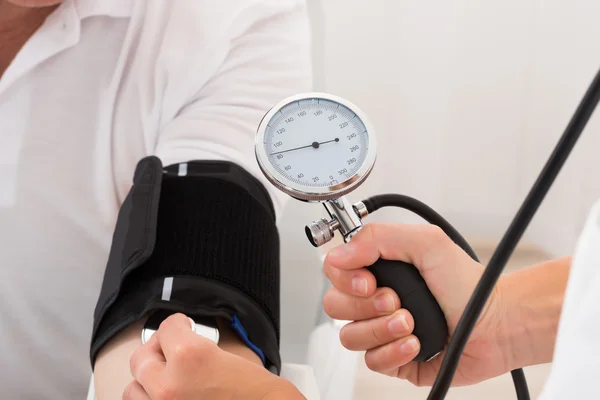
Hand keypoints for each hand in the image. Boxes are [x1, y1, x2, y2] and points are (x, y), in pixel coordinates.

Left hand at [124, 313, 303, 399]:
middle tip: (170, 349)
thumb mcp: (225, 354)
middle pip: (142, 357)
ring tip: (166, 378)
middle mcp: (170, 385)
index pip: (166, 328)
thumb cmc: (255, 392)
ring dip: (148, 381)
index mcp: (189, 357)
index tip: (181, 326)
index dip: (177, 324)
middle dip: (157, 349)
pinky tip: (168, 395)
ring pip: (133, 389)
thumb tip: (178, 341)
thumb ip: (194, 345)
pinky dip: (152, 399)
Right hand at [323, 223, 512, 386]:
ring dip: (381, 330)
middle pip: (335, 305)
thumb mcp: (427, 243)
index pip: (335, 271)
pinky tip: (415, 343)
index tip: (369, 280)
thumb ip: (379, 237)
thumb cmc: (467, 285)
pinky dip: (394, 352)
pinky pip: (372, 362)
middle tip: (396, 301)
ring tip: (410, 323)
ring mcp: (382, 330)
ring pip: (350, 336)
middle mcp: (375, 299)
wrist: (495, 325)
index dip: (346, 279)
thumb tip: (339, 254)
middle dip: (365, 306)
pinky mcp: (393, 358)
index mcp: (379, 268)